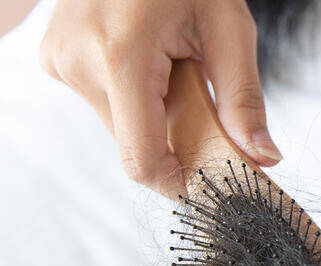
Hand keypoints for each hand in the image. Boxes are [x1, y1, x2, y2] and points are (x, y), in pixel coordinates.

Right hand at [38, 0, 281, 195]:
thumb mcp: (229, 29)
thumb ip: (244, 100)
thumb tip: (263, 158)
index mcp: (118, 55)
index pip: (141, 158)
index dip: (178, 182)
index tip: (210, 182)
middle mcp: (77, 62)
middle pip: (134, 146)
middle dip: (175, 140)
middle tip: (202, 102)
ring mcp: (60, 61)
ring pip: (121, 129)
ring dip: (156, 117)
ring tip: (174, 70)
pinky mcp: (57, 60)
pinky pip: (107, 106)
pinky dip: (138, 101)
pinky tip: (152, 65)